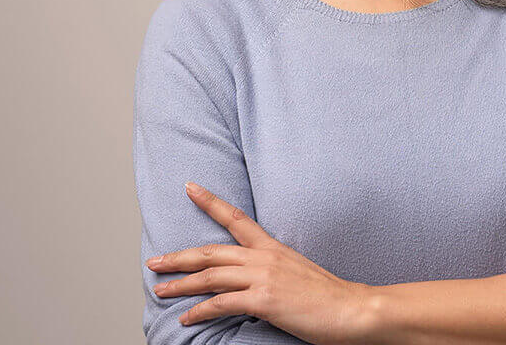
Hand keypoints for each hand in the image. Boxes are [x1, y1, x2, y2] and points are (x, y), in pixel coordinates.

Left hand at [147, 182, 376, 344]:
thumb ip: (273, 271)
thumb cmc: (328, 296)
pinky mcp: (263, 300)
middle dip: (179, 257)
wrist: (351, 309)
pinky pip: (221, 303)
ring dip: (181, 284)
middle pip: (211, 252)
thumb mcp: (298, 272)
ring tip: (161, 290)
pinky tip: (187, 319)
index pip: (236, 218)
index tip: (189, 187)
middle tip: (154, 261)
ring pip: (210, 277)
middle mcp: (264, 257)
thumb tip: (254, 280)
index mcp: (273, 248)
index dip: (210, 201)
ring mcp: (263, 277)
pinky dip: (200, 311)